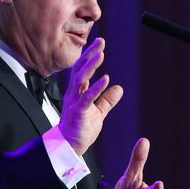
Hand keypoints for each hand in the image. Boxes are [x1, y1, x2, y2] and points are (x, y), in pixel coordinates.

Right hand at [58, 38, 122, 154]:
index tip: (100, 43)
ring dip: (91, 66)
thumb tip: (119, 88)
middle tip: (100, 41)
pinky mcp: (78, 113)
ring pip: (81, 80)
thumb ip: (107, 100)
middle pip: (80, 69)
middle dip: (90, 54)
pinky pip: (87, 98)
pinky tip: (105, 79)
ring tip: (101, 54)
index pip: (83, 69)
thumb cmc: (80, 129)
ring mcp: (75, 102)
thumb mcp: (98, 112)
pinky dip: (96, 88)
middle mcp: (74, 94)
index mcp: (78, 92)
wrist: (69, 147)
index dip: (90, 55)